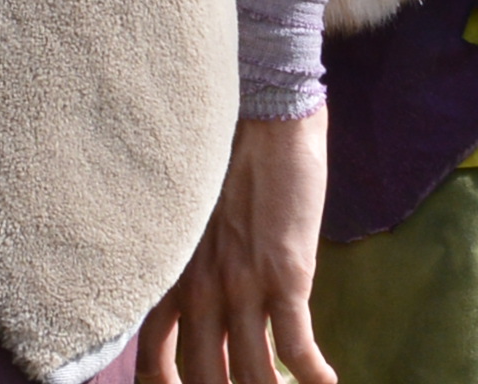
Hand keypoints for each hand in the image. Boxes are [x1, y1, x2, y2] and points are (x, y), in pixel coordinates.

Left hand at [144, 108, 334, 383]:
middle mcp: (198, 289)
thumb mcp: (190, 227)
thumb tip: (202, 319)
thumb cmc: (225, 168)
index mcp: (171, 278)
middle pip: (203, 377)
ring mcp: (241, 285)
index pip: (152, 359)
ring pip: (251, 374)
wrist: (261, 119)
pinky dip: (311, 375)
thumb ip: (188, 273)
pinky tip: (325, 381)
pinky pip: (295, 347)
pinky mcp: (285, 275)